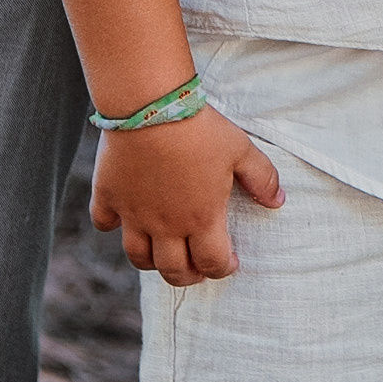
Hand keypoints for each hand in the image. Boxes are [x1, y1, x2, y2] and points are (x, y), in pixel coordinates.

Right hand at [91, 107, 283, 282]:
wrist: (150, 105)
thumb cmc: (199, 128)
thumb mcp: (241, 149)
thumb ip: (262, 178)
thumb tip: (278, 201)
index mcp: (201, 218)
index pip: (213, 262)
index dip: (223, 268)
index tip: (229, 262)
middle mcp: (166, 225)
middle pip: (173, 271)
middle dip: (188, 276)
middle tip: (195, 267)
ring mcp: (134, 214)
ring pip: (138, 257)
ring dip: (151, 261)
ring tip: (162, 252)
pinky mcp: (109, 196)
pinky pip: (104, 223)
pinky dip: (112, 226)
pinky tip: (122, 218)